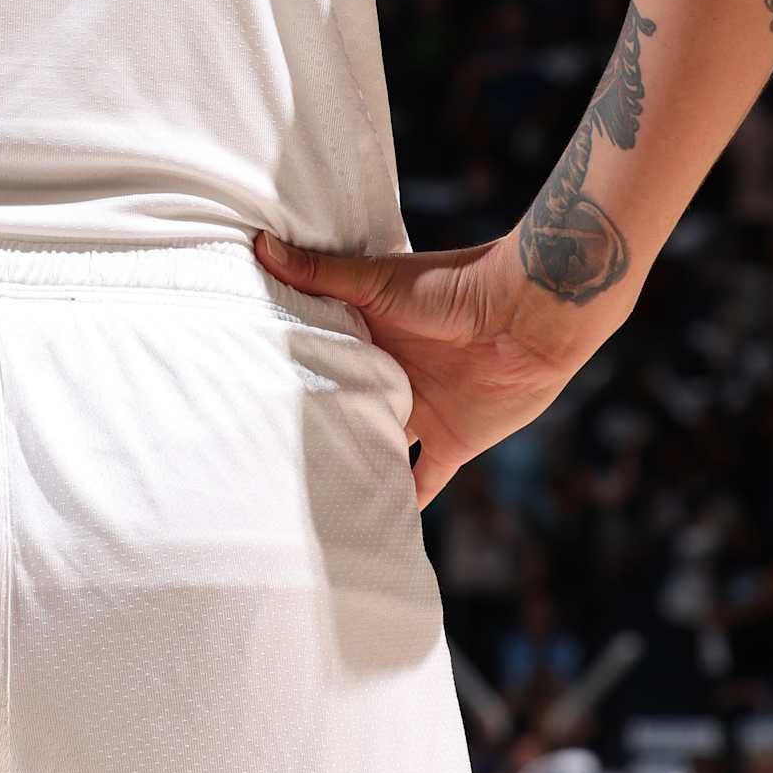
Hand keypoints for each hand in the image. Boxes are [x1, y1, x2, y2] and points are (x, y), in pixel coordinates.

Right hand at [253, 228, 604, 506]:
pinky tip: (377, 529)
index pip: (317, 359)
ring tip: (307, 501)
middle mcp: (388, 374)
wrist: (527, 313)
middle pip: (343, 408)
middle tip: (264, 460)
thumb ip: (320, 273)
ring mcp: (419, 411)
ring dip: (353, 467)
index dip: (286, 377)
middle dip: (313, 431)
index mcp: (367, 334)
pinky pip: (423, 482)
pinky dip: (405, 505)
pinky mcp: (451, 442)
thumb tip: (260, 243)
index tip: (244, 396)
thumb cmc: (453, 284)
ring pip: (375, 447)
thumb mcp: (376, 280)